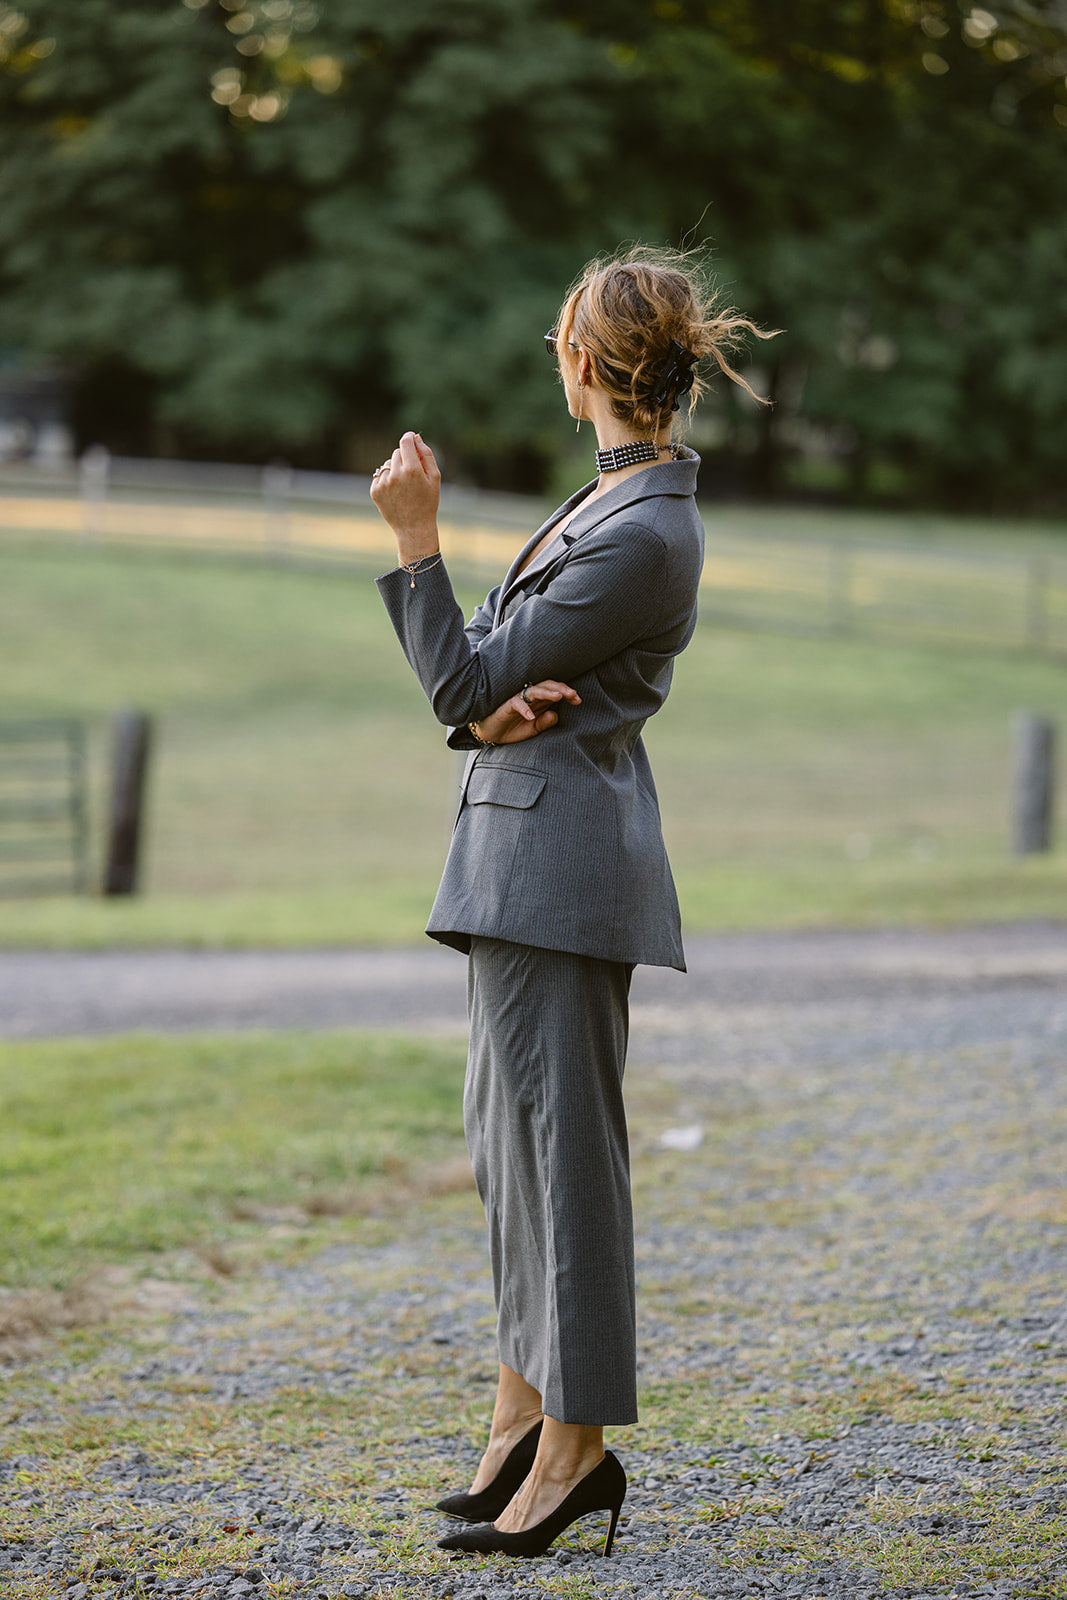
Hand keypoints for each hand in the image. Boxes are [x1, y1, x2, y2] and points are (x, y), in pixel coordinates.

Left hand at [369, 431, 440, 560]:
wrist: (414, 527)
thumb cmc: (428, 502)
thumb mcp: (434, 478)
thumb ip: (426, 454)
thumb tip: (415, 437)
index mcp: (412, 470)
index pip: (405, 442)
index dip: (408, 437)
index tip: (410, 438)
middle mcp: (395, 475)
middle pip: (397, 452)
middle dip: (405, 458)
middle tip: (412, 474)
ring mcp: (383, 484)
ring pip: (388, 464)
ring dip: (395, 469)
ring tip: (404, 487)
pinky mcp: (375, 491)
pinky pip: (380, 476)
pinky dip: (387, 480)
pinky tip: (396, 493)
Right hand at [472, 680, 580, 745]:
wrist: (491, 733)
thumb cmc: (513, 728)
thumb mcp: (533, 730)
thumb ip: (545, 723)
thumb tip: (556, 715)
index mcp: (540, 701)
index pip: (556, 692)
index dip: (568, 694)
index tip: (578, 700)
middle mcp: (530, 697)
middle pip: (548, 686)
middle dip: (562, 689)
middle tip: (574, 695)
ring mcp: (518, 699)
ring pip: (534, 691)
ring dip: (547, 693)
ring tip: (559, 697)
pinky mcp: (507, 705)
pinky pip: (516, 703)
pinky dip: (524, 709)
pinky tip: (531, 717)